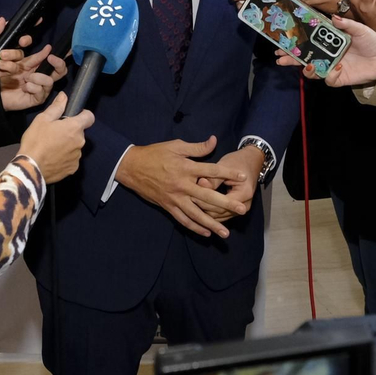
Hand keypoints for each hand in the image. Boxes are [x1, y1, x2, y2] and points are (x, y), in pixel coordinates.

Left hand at [0, 19, 40, 88]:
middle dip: (24, 41)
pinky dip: (10, 67)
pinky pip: (12, 70)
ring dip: (14, 55)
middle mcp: (0, 48)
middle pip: (20, 44)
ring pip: (18, 57)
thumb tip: (4, 20)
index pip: (12, 31)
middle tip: (21, 41)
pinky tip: (1, 65)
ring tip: (1, 56)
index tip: (37, 20)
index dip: (24, 27)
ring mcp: (0, 61)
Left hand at [0, 42, 67, 110]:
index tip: (52, 54)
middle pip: (62, 72)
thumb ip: (36, 57)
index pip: (58, 65)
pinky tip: (24, 88)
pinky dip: (30, 87)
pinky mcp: (38, 99)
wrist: (0, 90)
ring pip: (49, 81)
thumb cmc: (11, 76)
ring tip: (26, 78)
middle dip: (58, 64)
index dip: (60, 59)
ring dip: (37, 77)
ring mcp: (43, 90)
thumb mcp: (22, 63)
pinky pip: (40, 91)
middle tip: (50, 58)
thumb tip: (48, 48)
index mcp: (43, 69)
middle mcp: (46, 80)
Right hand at [17, 93, 93, 182]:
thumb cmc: (35, 141)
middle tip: (54, 134)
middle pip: (79, 133)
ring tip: (52, 148)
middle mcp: (80, 142)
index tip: (74, 117)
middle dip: (70, 132)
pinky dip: (65, 158)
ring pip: (75, 146)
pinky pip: (72, 159)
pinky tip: (53, 158)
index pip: (90, 117)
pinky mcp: (73, 169)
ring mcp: (77, 157)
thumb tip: (64, 96)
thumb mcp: (42, 119)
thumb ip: (56, 107)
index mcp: (74, 127)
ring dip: (68, 145)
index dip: (83, 115)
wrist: (30, 168)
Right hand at [117, 137, 251, 238]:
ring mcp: (175, 198)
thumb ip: (197, 147)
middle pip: (208, 196)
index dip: (228, 174)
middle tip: (242, 210)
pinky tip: (206, 233)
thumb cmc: (155, 154)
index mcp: (186, 168)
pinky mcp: (168, 206)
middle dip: (226, 204)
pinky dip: (195, 227)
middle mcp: (182, 185)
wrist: (132, 167)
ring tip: (225, 233)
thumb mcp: (176, 146)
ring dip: (212, 224)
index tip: (243, 177)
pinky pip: (183, 220)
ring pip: (196, 214)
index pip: (211, 171)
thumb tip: (214, 141)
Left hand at [194, 147, 264, 221]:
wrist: (251, 161)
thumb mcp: (225, 166)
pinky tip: (197, 210)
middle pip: (219, 212)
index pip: (221, 204)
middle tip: (188, 201)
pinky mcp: (235, 210)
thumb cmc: (237, 162)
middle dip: (203, 207)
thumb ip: (213, 178)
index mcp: (244, 193)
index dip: (205, 201)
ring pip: (219, 217)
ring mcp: (240, 209)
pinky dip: (209, 214)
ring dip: (205, 212)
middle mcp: (244, 205)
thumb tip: (199, 184)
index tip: (191, 195)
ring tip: (190, 206)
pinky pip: (220, 216)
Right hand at [276, 15, 375, 86]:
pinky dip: (330, 75)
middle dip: (290, 58)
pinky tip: (337, 67)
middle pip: (303, 57)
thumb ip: (346, 24)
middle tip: (280, 57)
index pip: (307, 41)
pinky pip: (329, 79)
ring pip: (311, 71)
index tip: (283, 40)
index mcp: (328, 42)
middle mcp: (326, 54)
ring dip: (305, 69)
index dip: (294, 41)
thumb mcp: (359, 29)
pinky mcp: (338, 78)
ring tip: (306, 65)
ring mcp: (331, 67)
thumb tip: (333, 18)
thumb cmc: (371, 41)